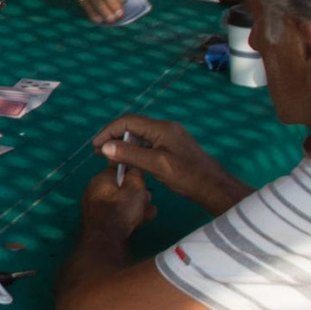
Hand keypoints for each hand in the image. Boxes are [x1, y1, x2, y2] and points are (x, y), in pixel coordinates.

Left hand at [80, 164, 154, 240]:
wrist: (105, 240)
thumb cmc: (120, 210)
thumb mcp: (135, 187)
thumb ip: (136, 174)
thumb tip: (135, 166)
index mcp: (101, 178)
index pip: (119, 168)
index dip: (134, 173)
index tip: (144, 180)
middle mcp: (95, 190)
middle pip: (121, 187)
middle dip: (137, 192)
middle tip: (147, 198)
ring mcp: (96, 206)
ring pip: (121, 202)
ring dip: (137, 205)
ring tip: (149, 210)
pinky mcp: (99, 220)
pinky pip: (117, 213)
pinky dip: (129, 216)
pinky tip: (143, 220)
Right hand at [96, 114, 246, 214]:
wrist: (214, 187)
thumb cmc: (187, 176)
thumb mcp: (156, 165)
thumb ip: (130, 154)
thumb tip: (105, 146)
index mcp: (162, 128)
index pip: (128, 122)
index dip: (109, 131)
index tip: (96, 146)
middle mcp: (165, 128)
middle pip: (133, 127)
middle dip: (114, 138)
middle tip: (99, 153)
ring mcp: (170, 138)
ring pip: (140, 137)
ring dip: (123, 146)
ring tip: (109, 158)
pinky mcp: (172, 147)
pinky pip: (148, 144)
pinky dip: (134, 151)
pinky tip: (128, 162)